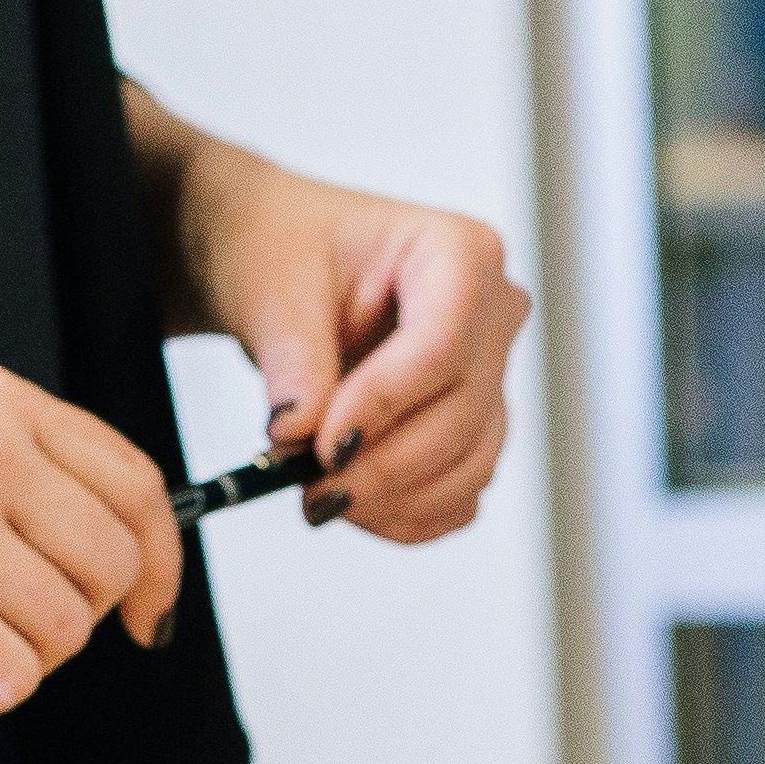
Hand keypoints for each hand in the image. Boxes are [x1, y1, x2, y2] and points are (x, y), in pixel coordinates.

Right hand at [0, 361, 183, 717]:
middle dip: (74, 618)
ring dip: (17, 654)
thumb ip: (9, 458)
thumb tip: (101, 544)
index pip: (136, 486)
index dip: (159, 561)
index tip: (144, 608)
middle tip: (8, 626)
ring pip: (61, 632)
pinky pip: (6, 677)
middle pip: (110, 568)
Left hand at [177, 146, 530, 543]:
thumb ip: (292, 359)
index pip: (442, 345)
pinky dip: (412, 515)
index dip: (384, 405)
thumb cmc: (284, 249)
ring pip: (472, 462)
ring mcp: (491, 373)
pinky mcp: (474, 425)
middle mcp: (492, 312)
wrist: (280, 269)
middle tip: (312, 490)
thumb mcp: (271, 288)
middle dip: (385, 466)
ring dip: (398, 499)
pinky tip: (357, 510)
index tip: (322, 446)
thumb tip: (298, 432)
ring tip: (322, 498)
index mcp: (458, 251)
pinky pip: (463, 491)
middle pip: (463, 412)